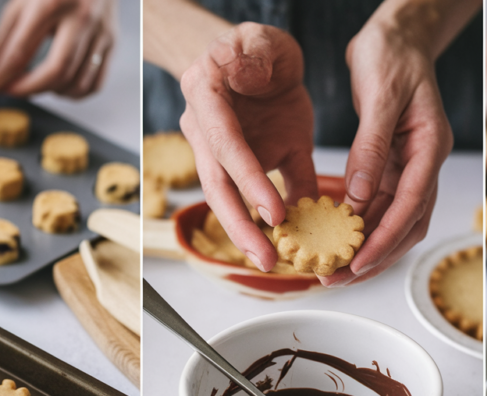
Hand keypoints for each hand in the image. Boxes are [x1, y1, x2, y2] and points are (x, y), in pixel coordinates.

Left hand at [0, 0, 116, 98]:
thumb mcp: (21, 4)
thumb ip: (1, 42)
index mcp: (51, 2)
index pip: (22, 50)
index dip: (3, 76)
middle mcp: (81, 17)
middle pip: (56, 71)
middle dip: (28, 89)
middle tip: (12, 90)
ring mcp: (101, 31)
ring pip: (77, 82)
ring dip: (51, 92)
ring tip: (37, 83)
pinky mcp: (112, 42)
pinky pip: (95, 83)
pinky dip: (75, 93)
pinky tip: (61, 84)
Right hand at [178, 23, 317, 273]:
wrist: (254, 59)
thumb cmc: (256, 50)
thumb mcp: (262, 42)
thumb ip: (256, 55)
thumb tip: (250, 76)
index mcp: (206, 95)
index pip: (225, 142)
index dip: (247, 178)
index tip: (273, 211)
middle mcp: (203, 128)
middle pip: (215, 184)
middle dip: (239, 225)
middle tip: (266, 258)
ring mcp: (218, 151)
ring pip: (226, 198)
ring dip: (247, 233)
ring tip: (271, 262)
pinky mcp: (244, 164)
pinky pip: (254, 195)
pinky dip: (268, 221)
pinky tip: (283, 245)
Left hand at [320, 12, 451, 287]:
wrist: (397, 35)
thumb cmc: (393, 55)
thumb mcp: (380, 97)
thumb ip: (371, 148)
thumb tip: (358, 198)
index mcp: (429, 146)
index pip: (410, 204)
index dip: (385, 238)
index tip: (359, 262)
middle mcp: (423, 163)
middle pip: (405, 224)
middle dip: (374, 257)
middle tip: (338, 278)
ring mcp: (409, 166)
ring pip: (393, 222)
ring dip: (366, 249)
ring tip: (334, 271)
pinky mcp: (390, 165)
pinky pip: (377, 206)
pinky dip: (359, 228)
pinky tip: (336, 242)